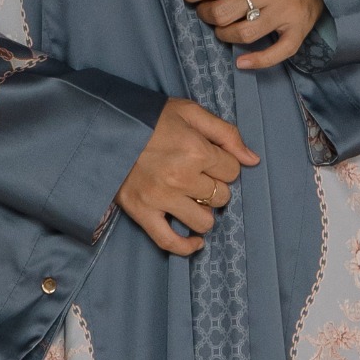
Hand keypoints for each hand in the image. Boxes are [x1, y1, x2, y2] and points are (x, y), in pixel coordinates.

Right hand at [114, 97, 259, 254]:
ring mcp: (161, 198)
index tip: (209, 159)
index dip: (224, 165)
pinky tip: (195, 242)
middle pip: (221, 196)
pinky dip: (186, 247)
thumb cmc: (150, 118)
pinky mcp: (143, 212)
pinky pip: (170, 241)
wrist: (106, 128)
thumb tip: (253, 160)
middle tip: (198, 176)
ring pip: (204, 221)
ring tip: (192, 200)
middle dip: (215, 187)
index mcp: (196, 151)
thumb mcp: (190, 112)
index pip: (232, 171)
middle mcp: (181, 178)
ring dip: (204, 213)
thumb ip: (226, 133)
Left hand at [181, 0, 321, 70]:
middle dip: (206, 14)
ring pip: (244, 34)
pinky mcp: (299, 29)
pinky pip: (278, 53)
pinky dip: (257, 62)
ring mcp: (287, 11)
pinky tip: (241, 62)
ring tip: (223, 26)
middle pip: (224, 12)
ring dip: (224, 34)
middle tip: (208, 10)